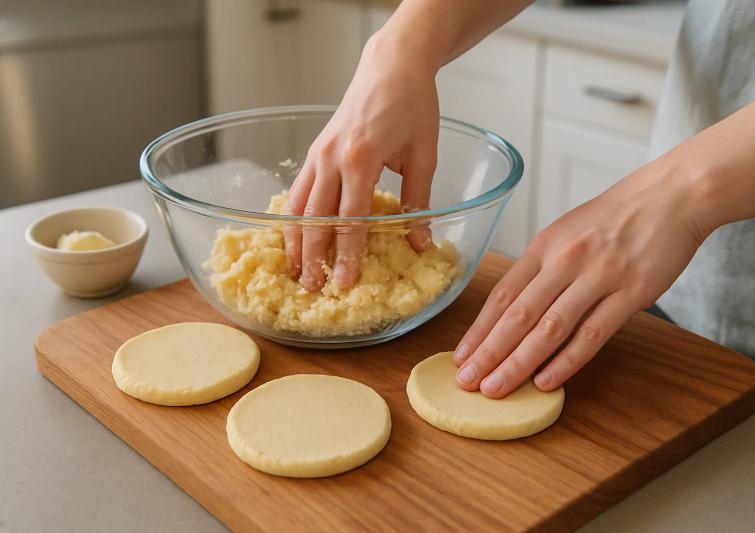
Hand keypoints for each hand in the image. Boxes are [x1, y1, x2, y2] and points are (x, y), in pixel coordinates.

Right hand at [284, 36, 438, 290]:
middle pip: (315, 220)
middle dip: (313, 258)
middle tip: (312, 288)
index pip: (349, 221)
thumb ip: (418, 202)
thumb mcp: (425, 155)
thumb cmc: (412, 105)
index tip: (344, 283)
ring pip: (298, 207)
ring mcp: (318, 154)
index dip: (345, 257)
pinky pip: (297, 191)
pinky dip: (293, 218)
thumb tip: (419, 243)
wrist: (392, 65)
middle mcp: (332, 158)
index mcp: (361, 160)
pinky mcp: (314, 151)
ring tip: (296, 271)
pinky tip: (294, 238)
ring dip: (295, 242)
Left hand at [452, 165, 708, 396]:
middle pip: (518, 315)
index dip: (479, 329)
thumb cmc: (614, 218)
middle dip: (489, 353)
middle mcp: (565, 260)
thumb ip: (542, 269)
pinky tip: (546, 381)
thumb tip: (515, 310)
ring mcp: (599, 276)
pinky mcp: (632, 292)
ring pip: (550, 328)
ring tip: (497, 388)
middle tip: (469, 382)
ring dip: (519, 362)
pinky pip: (593, 333)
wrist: (671, 197)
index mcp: (544, 246)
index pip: (502, 295)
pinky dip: (567, 361)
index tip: (462, 356)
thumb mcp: (566, 233)